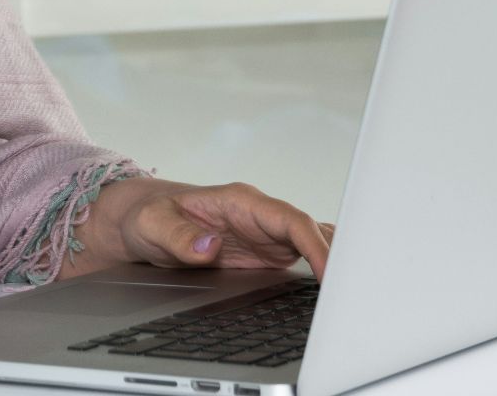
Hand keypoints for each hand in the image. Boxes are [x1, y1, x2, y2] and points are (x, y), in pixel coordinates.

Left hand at [115, 181, 333, 278]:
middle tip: (355, 289)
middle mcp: (260, 216)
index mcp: (240, 201)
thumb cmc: (147, 216)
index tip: (329, 271)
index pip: (290, 220)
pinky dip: (323, 269)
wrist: (140, 222)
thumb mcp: (153, 225)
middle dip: (339, 255)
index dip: (315, 244)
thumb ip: (179, 236)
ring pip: (314, 244)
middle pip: (312, 232)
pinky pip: (304, 258)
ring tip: (354, 295)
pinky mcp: (265, 253)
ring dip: (336, 262)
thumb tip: (208, 246)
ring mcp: (266, 235)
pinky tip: (336, 289)